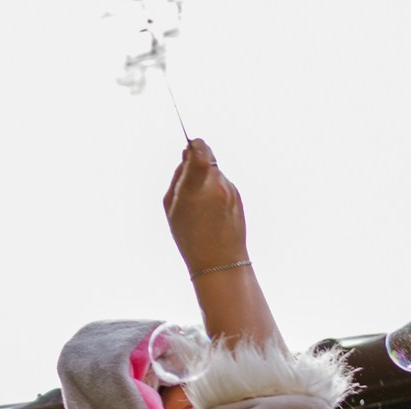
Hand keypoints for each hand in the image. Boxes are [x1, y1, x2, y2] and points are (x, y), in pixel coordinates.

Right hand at [164, 138, 246, 275]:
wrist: (220, 261)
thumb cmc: (190, 236)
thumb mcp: (172, 207)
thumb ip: (179, 177)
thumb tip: (187, 155)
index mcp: (197, 187)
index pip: (200, 151)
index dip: (194, 144)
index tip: (189, 147)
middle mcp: (217, 186)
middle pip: (207, 157)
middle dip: (197, 162)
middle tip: (188, 183)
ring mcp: (230, 191)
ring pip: (215, 170)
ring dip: (205, 178)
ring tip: (199, 203)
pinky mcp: (238, 197)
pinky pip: (222, 183)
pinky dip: (214, 189)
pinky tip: (211, 210)